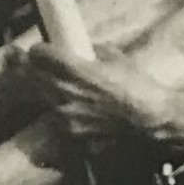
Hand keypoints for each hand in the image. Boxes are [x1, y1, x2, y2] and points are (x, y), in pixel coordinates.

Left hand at [16, 43, 183, 150]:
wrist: (152, 121)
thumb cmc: (137, 85)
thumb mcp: (114, 56)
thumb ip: (89, 50)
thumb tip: (77, 47)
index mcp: (73, 70)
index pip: (37, 54)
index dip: (40, 50)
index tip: (43, 51)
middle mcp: (63, 94)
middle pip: (31, 77)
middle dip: (35, 69)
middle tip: (43, 68)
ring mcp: (64, 119)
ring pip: (41, 100)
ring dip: (47, 93)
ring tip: (64, 93)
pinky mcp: (71, 137)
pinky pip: (56, 124)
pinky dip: (60, 117)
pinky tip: (76, 114)